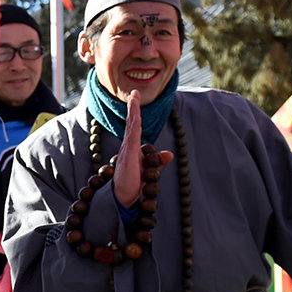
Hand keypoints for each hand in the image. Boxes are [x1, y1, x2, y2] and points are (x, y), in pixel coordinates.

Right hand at [113, 91, 173, 206]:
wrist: (122, 198)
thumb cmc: (132, 185)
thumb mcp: (149, 170)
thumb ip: (158, 161)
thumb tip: (170, 155)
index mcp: (132, 149)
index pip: (134, 127)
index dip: (135, 113)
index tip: (135, 99)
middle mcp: (127, 147)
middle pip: (131, 123)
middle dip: (133, 107)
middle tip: (134, 92)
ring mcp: (127, 150)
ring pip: (131, 126)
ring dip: (133, 111)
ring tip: (133, 97)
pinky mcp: (128, 155)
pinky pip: (132, 136)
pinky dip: (134, 124)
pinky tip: (135, 115)